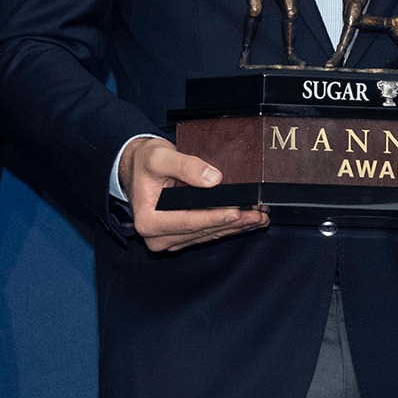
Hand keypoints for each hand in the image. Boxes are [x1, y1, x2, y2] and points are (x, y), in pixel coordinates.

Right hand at [119, 137, 266, 252]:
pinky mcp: (180, 238)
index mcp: (149, 220)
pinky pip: (207, 234)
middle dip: (232, 223)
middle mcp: (156, 236)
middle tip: (258, 214)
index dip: (214, 217)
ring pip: (208, 235)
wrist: (138, 168)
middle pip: (202, 231)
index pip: (188, 221)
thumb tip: (214, 179)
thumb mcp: (160, 157)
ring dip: (235, 227)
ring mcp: (168, 239)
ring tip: (259, 217)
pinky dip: (227, 227)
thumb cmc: (146, 163)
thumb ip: (186, 166)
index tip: (237, 212)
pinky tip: (246, 222)